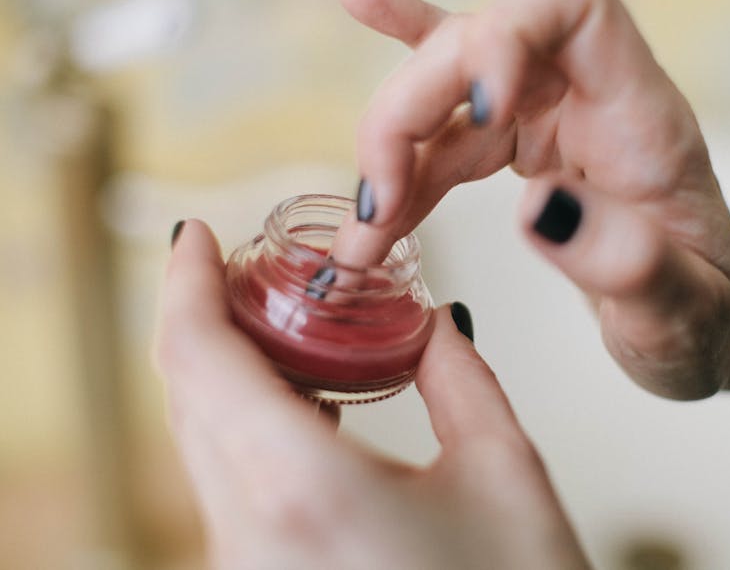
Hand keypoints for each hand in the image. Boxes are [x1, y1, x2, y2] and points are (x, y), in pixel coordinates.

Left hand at [156, 220, 588, 569]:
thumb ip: (461, 376)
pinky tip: (309, 398)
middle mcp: (251, 536)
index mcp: (303, 491)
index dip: (184, 282)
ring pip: (202, 441)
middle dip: (208, 316)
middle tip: (258, 267)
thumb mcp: (504, 472)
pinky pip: (230, 484)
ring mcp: (248, 568)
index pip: (198, 360)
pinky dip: (251, 423)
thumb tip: (434, 320)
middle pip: (188, 395)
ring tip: (288, 321)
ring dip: (229, 369)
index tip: (196, 233)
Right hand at [332, 0, 729, 398]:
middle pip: (480, 40)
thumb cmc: (704, 318)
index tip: (474, 118)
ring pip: (447, 83)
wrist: (706, 321)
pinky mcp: (523, 137)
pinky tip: (360, 1)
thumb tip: (539, 209)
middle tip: (377, 213)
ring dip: (391, 147)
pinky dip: (406, 68)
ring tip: (361, 238)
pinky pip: (454, 98)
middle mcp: (593, 95)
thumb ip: (631, 266)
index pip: (572, 4)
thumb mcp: (684, 319)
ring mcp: (554, 111)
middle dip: (411, 111)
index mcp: (642, 119)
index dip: (504, 36)